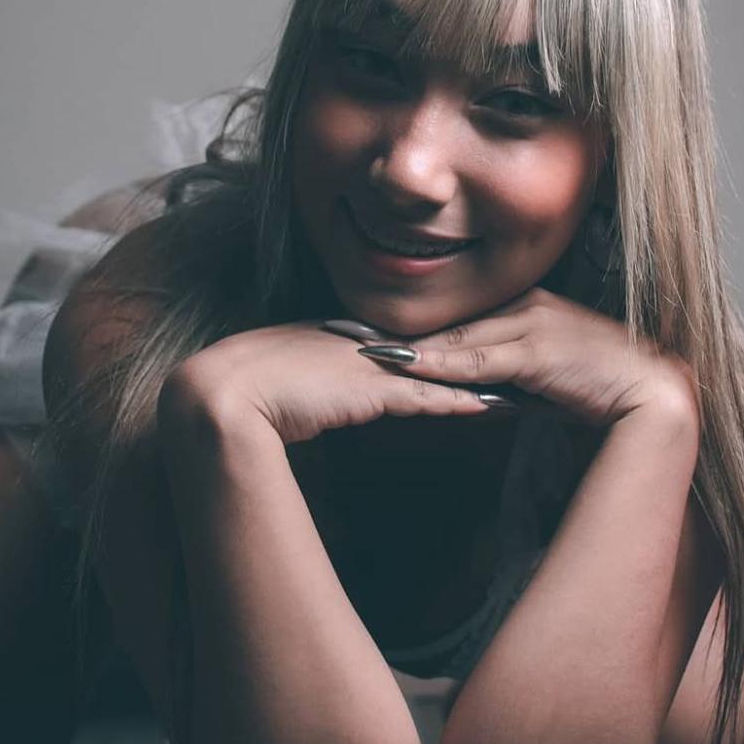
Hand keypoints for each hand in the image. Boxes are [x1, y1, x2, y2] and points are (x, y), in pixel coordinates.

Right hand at [158, 320, 499, 446]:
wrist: (224, 393)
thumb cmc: (243, 391)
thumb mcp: (286, 382)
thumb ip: (310, 386)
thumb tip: (318, 400)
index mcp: (341, 336)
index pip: (404, 339)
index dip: (444, 342)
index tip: (479, 342)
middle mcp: (360, 343)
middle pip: (433, 345)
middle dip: (477, 349)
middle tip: (518, 351)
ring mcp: (366, 365)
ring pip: (438, 369)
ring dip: (480, 378)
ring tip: (520, 382)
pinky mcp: (368, 391)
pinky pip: (425, 397)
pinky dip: (459, 402)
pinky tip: (490, 406)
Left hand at [365, 287, 699, 433]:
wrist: (654, 395)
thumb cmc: (602, 388)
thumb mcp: (546, 375)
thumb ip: (509, 373)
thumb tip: (472, 386)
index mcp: (529, 305)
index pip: (460, 317)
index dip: (413, 326)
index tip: (366, 332)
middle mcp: (528, 305)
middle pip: (451, 321)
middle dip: (398, 331)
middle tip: (345, 335)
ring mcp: (535, 323)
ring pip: (460, 337)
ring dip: (409, 347)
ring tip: (363, 352)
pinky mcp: (542, 349)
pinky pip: (482, 359)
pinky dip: (443, 365)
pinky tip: (410, 368)